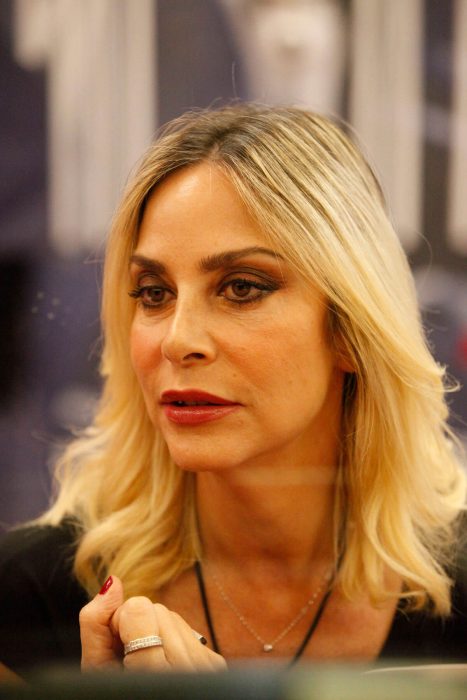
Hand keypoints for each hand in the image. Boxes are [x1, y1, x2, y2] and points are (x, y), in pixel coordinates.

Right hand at [80, 575, 225, 671]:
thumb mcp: (96, 674)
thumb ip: (96, 626)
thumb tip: (112, 582)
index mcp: (154, 675)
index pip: (139, 608)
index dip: (119, 624)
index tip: (117, 650)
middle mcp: (189, 670)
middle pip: (156, 608)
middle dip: (137, 627)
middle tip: (128, 661)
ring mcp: (208, 667)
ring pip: (172, 615)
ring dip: (155, 633)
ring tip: (145, 666)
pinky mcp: (216, 664)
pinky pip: (188, 629)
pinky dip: (172, 642)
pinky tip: (162, 668)